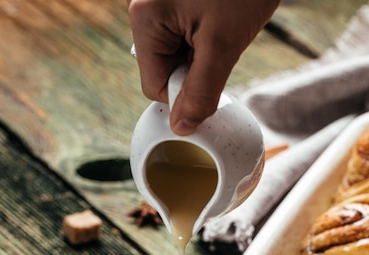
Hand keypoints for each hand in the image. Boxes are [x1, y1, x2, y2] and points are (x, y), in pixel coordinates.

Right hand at [128, 0, 278, 134]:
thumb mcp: (223, 45)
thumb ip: (200, 92)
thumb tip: (181, 127)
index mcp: (144, 19)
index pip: (154, 86)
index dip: (183, 94)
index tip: (212, 80)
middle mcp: (144, 9)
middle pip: (163, 69)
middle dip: (194, 69)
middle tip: (222, 46)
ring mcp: (158, 3)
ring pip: (175, 54)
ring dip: (202, 54)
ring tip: (224, 26)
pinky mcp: (174, 0)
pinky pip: (183, 35)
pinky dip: (204, 36)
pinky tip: (221, 19)